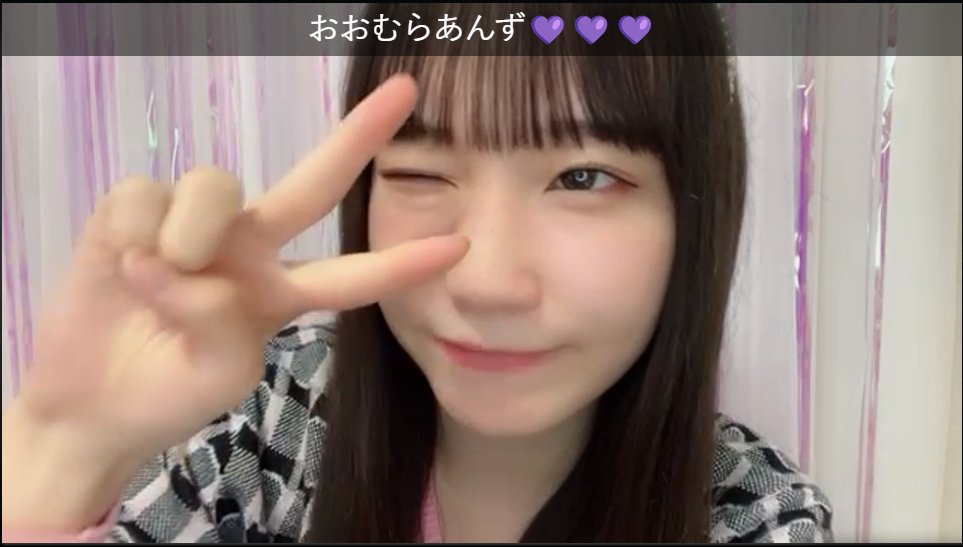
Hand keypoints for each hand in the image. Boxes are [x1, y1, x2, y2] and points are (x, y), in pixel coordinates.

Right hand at [2, 74, 466, 530]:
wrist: (93, 403)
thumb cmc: (169, 392)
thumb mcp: (220, 376)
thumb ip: (224, 327)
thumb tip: (187, 264)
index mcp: (281, 292)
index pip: (352, 275)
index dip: (402, 264)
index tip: (460, 247)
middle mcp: (249, 245)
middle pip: (312, 182)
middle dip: (358, 136)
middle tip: (407, 92)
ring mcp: (195, 223)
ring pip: (217, 184)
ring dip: (191, 233)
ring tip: (155, 275)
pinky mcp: (135, 208)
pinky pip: (147, 193)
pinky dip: (136, 233)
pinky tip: (122, 263)